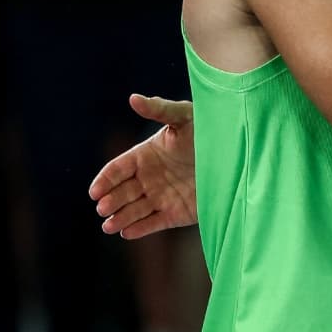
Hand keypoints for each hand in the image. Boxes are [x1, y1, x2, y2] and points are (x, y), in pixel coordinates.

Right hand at [89, 94, 197, 237]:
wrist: (237, 153)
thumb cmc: (209, 129)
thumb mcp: (185, 117)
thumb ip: (159, 110)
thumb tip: (133, 98)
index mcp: (145, 155)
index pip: (117, 169)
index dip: (105, 180)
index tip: (94, 192)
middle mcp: (149, 178)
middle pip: (123, 192)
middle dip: (111, 201)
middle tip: (103, 209)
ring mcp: (162, 196)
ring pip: (135, 210)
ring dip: (121, 218)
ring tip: (109, 226)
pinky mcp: (177, 212)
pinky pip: (154, 223)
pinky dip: (141, 229)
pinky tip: (127, 233)